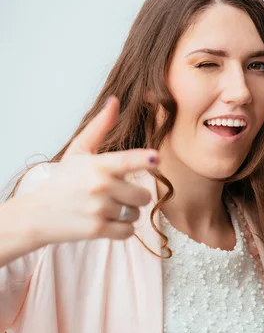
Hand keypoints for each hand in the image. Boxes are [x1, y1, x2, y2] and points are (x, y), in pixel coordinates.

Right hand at [26, 96, 158, 245]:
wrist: (38, 214)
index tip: (156, 158)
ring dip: (127, 213)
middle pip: (143, 195)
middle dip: (135, 196)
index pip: (126, 160)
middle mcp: (101, 186)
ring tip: (108, 207)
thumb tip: (115, 100)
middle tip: (117, 194)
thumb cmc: (64, 180)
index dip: (144, 159)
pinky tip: (107, 221)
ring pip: (136, 214)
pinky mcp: (98, 230)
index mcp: (99, 165)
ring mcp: (99, 210)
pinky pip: (128, 232)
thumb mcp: (79, 151)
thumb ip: (100, 127)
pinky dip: (122, 229)